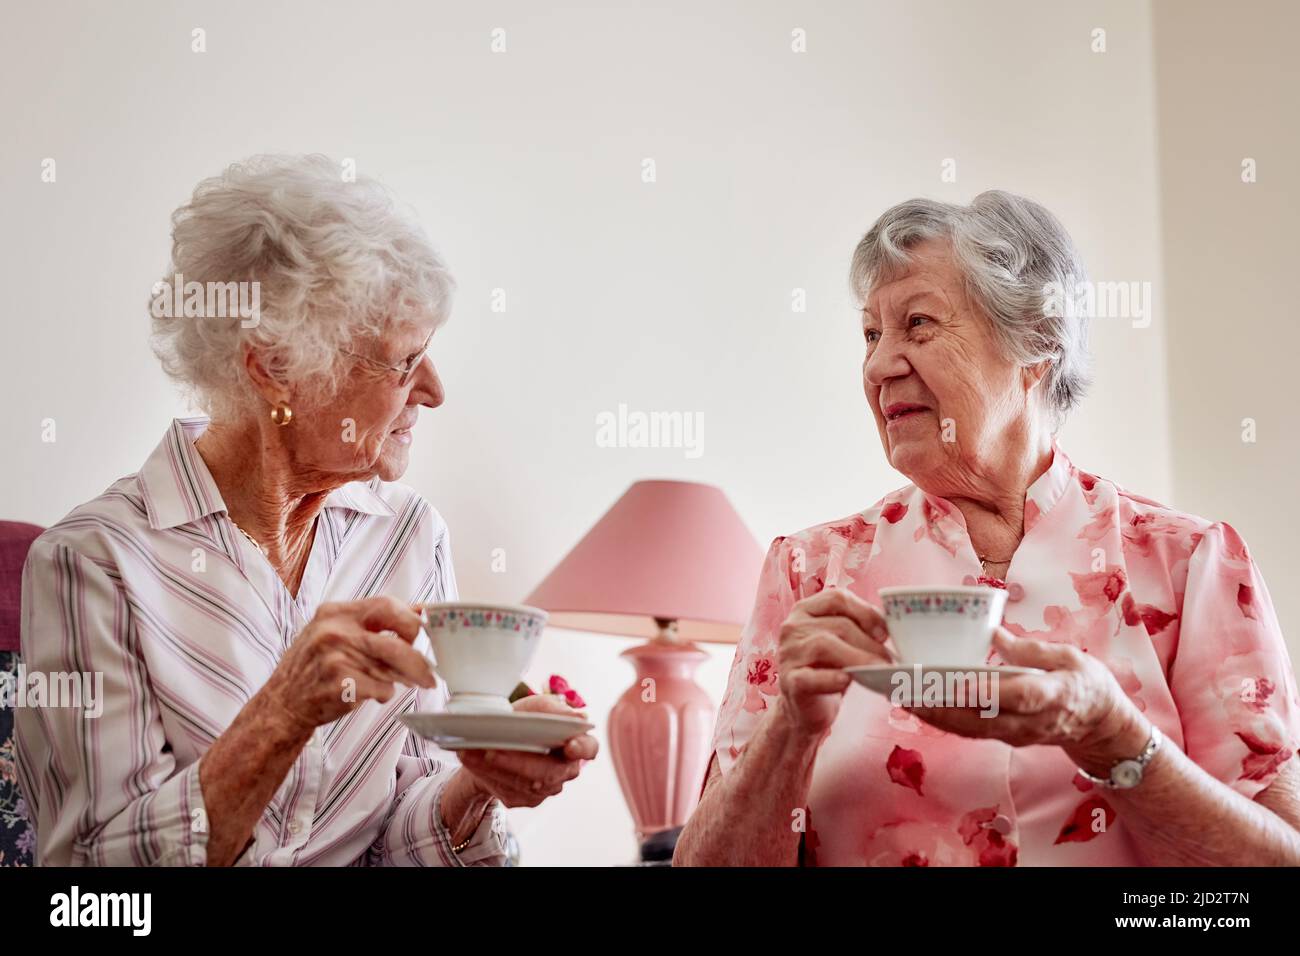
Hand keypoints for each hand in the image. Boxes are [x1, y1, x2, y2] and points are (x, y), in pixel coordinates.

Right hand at [260, 596, 435, 734]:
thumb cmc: (313, 667)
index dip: (412, 620)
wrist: (282, 704)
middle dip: (419, 660)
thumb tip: (419, 610)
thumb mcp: (333, 632)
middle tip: (430, 673)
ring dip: (401, 679)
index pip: (386, 605)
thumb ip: (371, 622)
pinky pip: (381, 689)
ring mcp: (336, 658)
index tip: (425, 634)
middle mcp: (334, 632)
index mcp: (335, 613)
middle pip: (396, 641)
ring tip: (400, 683)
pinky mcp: (340, 685)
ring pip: (391, 669)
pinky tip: (372, 694)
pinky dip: (383, 694)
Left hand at [456, 693, 598, 807]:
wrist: (498, 740)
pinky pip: (506, 790)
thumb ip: (554, 709)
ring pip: (523, 784)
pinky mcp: (523, 798)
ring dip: (495, 768)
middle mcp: (563, 770)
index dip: (582, 749)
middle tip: (494, 751)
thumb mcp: (536, 707)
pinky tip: (471, 759)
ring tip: (474, 752)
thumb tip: (577, 716)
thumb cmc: (524, 720)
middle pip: (548, 773)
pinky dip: (486, 774)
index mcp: (575, 744)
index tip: (569, 746)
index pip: (588, 748)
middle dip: (520, 762)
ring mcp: (545, 789)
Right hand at [774, 587, 894, 736]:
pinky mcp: (790, 681)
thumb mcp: (842, 642)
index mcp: (805, 610)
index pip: (837, 598)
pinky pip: (810, 677)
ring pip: (824, 645)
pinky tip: (846, 681)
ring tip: (878, 671)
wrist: (805, 707)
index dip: (865, 612)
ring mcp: (788, 654)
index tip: (884, 633)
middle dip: (869, 642)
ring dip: (858, 658)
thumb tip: (890, 629)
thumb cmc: (828, 668)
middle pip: (837, 624)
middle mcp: (793, 627)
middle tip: (889, 661)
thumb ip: (857, 629)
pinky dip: (830, 679)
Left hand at [903, 628, 1146, 768]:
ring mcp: (1018, 735)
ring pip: (972, 729)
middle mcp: (1033, 721)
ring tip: (902, 695)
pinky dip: (944, 720)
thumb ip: (1030, 649)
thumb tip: (992, 632)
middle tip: (909, 688)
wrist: (1101, 725)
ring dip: (936, 715)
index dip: (989, 691)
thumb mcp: (1069, 656)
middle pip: (984, 718)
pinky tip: (918, 705)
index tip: (959, 682)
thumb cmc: (1085, 682)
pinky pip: (971, 732)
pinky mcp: (1006, 738)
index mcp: (1055, 695)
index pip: (1021, 696)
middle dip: (944, 706)